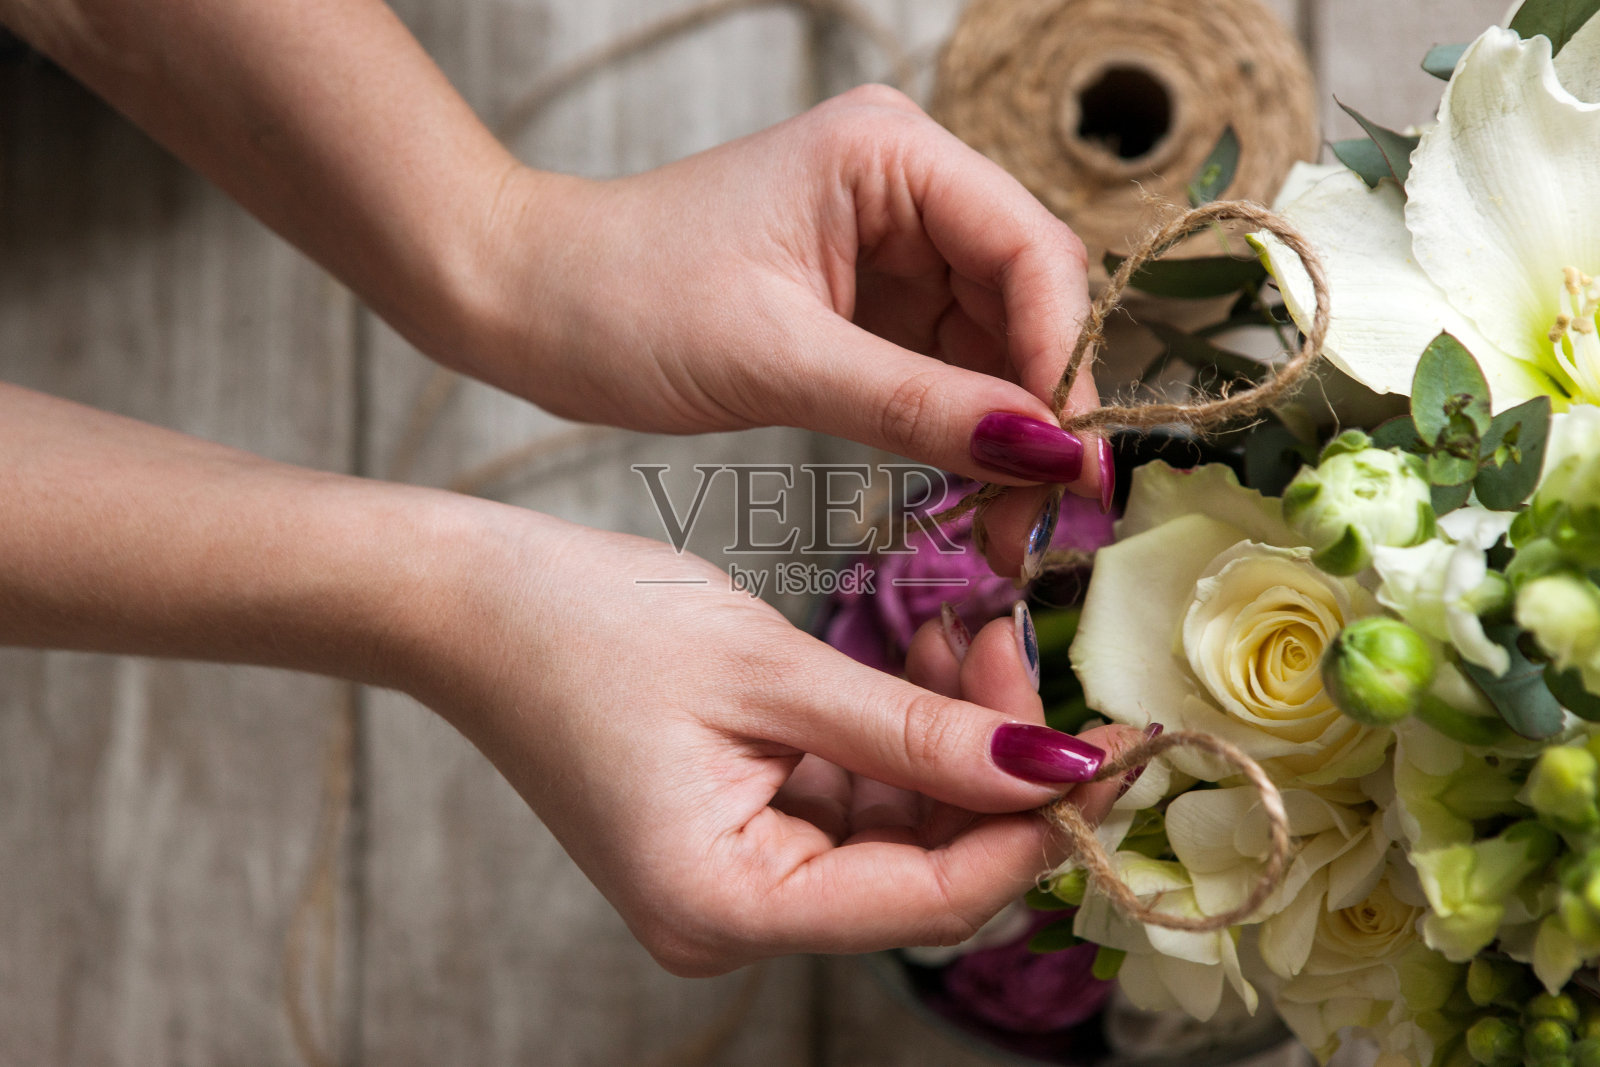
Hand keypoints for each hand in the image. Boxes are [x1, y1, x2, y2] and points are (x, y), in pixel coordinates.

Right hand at [403, 498, 1132, 975]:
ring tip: (963, 631)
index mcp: (725, 906)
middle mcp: (729, 920)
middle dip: (986, 763)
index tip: (1117, 747)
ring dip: (944, 738)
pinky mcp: (730, 833)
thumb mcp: (771, 672)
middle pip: (917, 868)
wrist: (466, 600)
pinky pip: (846, 800)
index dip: (1032, 825)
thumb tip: (1054, 767)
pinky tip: (916, 656)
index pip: (929, 898)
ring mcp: (730, 879)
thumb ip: (917, 729)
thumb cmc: (587, 627)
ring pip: (892, 829)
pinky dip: (892, 735)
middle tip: (1020, 648)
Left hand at [456, 87, 1107, 574]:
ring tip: (1004, 526)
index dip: (1062, 360)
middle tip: (1041, 520)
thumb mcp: (777, 361)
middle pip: (1029, 299)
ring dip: (1006, 430)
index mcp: (892, 153)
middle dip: (1040, 408)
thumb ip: (920, 406)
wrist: (526, 302)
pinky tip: (967, 490)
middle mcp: (908, 184)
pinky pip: (947, 363)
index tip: (1064, 464)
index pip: (1032, 252)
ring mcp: (891, 241)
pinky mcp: (868, 298)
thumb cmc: (621, 301)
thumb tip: (1049, 455)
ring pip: (997, 340)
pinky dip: (960, 427)